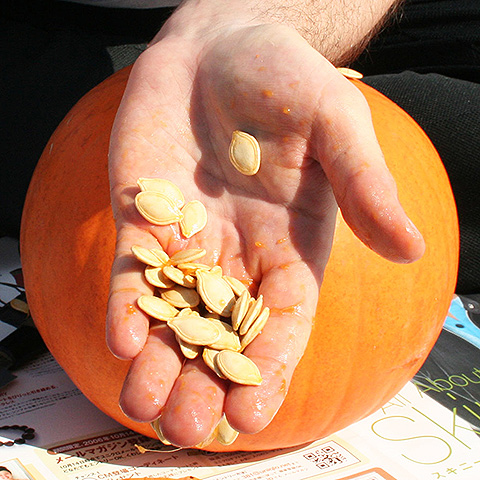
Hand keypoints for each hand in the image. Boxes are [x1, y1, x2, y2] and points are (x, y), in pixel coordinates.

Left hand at [106, 18, 423, 446]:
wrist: (217, 48)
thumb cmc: (285, 79)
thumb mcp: (336, 124)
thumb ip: (364, 185)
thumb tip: (411, 249)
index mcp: (291, 246)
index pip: (281, 320)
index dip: (268, 368)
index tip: (250, 417)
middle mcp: (239, 255)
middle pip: (221, 333)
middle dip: (204, 382)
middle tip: (185, 435)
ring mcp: (188, 241)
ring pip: (173, 315)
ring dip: (159, 363)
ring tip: (144, 409)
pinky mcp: (144, 220)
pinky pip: (133, 275)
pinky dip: (127, 309)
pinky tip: (123, 344)